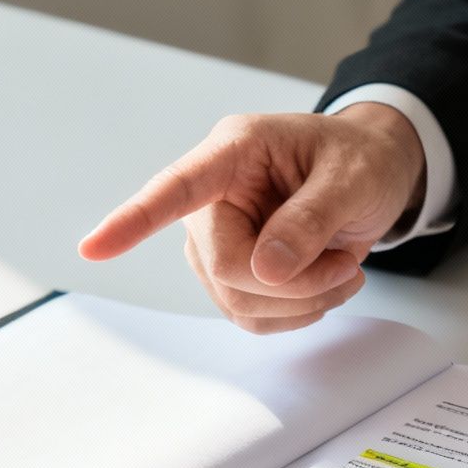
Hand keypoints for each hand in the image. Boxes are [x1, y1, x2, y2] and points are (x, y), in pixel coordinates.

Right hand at [79, 104, 426, 333]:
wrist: (375, 174)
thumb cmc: (360, 160)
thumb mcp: (352, 178)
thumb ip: (312, 218)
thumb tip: (266, 269)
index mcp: (234, 151)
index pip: (175, 187)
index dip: (133, 220)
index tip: (92, 249)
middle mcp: (214, 196)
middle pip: (224, 265)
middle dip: (292, 283)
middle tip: (346, 269)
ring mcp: (218, 238)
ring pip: (237, 299)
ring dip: (301, 301)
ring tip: (343, 269)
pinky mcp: (233, 272)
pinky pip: (252, 315)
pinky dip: (297, 313)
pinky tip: (326, 285)